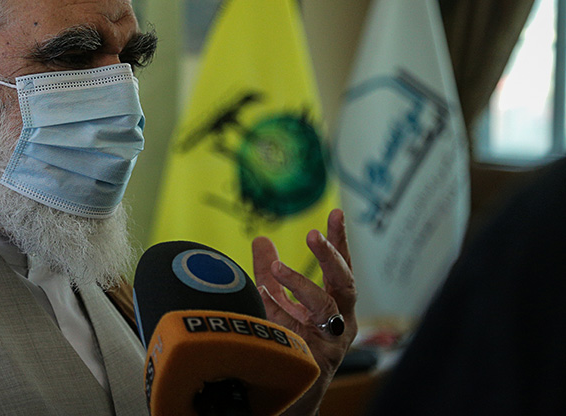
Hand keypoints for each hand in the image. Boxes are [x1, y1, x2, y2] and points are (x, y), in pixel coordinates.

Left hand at [252, 209, 357, 415]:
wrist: (284, 393)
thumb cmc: (285, 347)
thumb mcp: (275, 303)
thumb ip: (269, 274)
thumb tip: (261, 238)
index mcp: (335, 305)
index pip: (341, 267)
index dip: (339, 240)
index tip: (336, 213)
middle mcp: (341, 322)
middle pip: (345, 282)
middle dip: (332, 256)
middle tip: (314, 234)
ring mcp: (333, 342)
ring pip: (328, 306)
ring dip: (302, 283)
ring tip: (277, 267)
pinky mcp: (321, 359)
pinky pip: (308, 332)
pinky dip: (287, 311)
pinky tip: (266, 297)